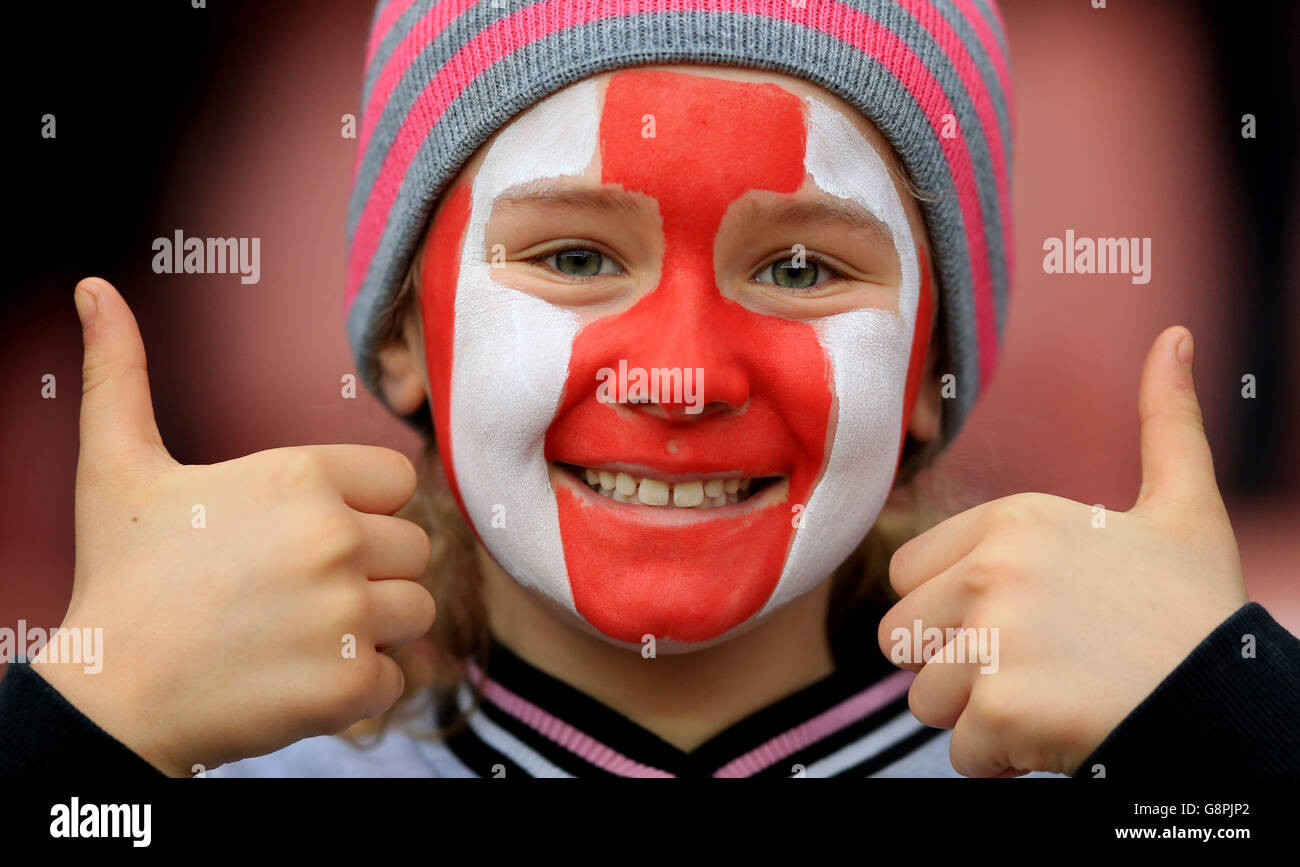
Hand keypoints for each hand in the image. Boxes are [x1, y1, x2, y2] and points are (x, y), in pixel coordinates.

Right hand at [31, 277, 435, 776]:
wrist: (108, 697)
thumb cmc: (122, 578)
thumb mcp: (117, 467)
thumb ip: (120, 374)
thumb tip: (96, 288)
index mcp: (302, 477)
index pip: (398, 483)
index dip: (360, 511)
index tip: (306, 538)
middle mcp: (336, 537)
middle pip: (413, 547)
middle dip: (369, 571)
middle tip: (296, 594)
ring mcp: (349, 612)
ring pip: (415, 610)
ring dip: (372, 628)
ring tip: (301, 634)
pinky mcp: (352, 682)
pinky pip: (400, 676)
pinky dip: (360, 686)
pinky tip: (300, 678)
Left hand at [877, 326, 1247, 776]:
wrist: (1233, 700)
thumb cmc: (1196, 609)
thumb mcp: (1182, 506)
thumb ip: (1166, 421)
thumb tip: (1174, 336)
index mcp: (1009, 520)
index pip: (904, 577)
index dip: (950, 611)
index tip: (1017, 622)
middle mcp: (988, 568)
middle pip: (898, 638)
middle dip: (950, 665)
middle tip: (1028, 667)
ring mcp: (991, 637)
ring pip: (923, 699)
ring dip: (976, 715)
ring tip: (1049, 696)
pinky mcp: (1000, 707)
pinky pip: (958, 752)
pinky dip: (1002, 759)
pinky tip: (1056, 733)